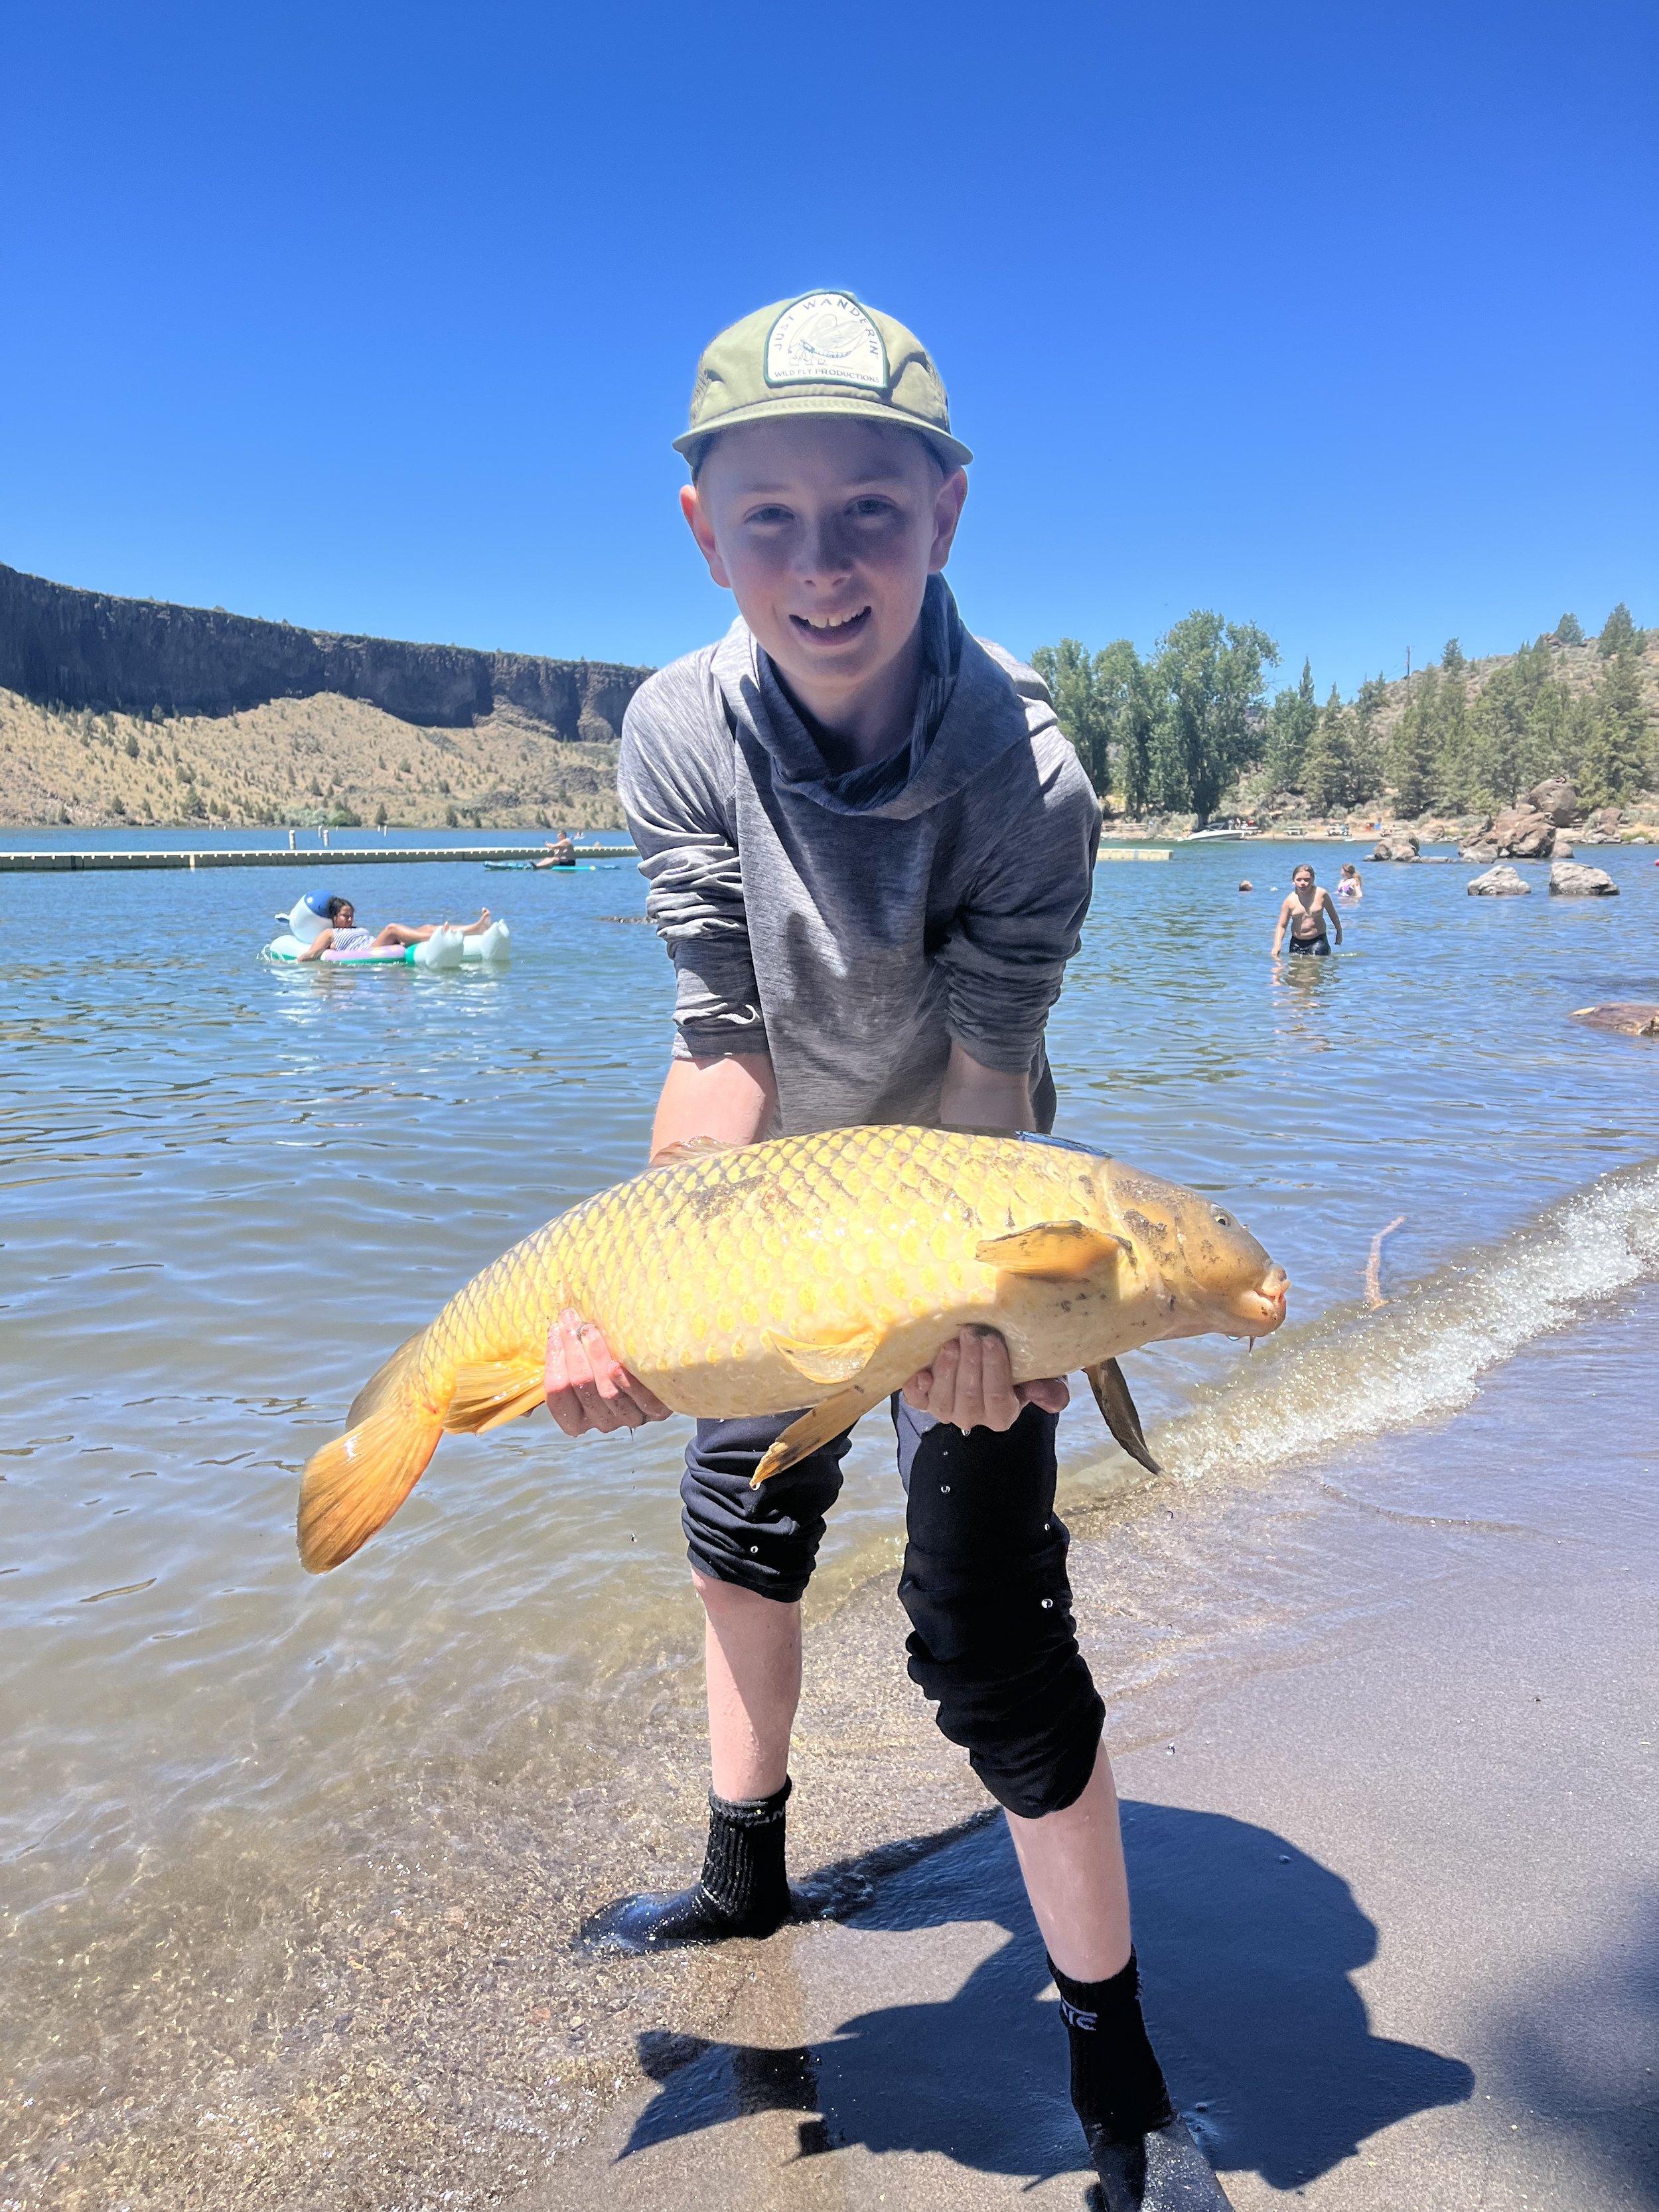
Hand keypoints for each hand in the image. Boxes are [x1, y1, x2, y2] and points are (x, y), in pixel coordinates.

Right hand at [544, 1310, 671, 1434]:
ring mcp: (626, 1418)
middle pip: (580, 1386)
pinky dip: (625, 1381)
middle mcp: (600, 1422)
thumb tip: (552, 1335)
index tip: (554, 1330)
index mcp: (576, 1420)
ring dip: (596, 1357)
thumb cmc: (608, 1373)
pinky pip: (638, 1399)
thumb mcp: (583, 1375)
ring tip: (590, 1330)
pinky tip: (616, 1363)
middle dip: (572, 1350)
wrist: (656, 1380)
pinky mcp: (653, 1411)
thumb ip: (564, 1365)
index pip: (556, 1395)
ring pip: (606, 1391)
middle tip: (570, 1321)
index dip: (553, 1362)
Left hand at [902, 1326, 1069, 1433]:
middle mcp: (972, 1417)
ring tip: (952, 1344)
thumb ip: (1050, 1390)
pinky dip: (917, 1388)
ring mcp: (946, 1410)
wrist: (987, 1364)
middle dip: (969, 1363)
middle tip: (971, 1334)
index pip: (997, 1397)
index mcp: (1002, 1415)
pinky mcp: (924, 1400)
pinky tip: (922, 1372)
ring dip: (947, 1370)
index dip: (993, 1369)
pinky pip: (916, 1400)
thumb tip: (1042, 1391)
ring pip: (942, 1399)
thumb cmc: (1019, 1370)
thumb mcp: (1041, 1378)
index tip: (992, 1340)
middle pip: (968, 1397)